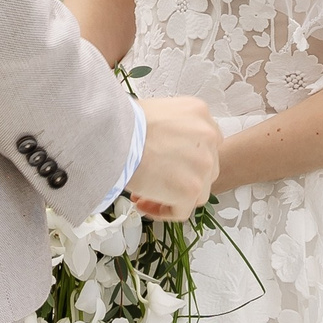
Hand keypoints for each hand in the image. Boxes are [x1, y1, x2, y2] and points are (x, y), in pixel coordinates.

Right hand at [127, 95, 220, 221]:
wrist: (114, 135)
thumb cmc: (124, 123)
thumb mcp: (155, 111)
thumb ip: (171, 128)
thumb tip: (164, 148)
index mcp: (199, 113)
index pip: (203, 143)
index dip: (184, 159)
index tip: (166, 165)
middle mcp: (208, 137)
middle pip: (203, 168)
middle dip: (179, 178)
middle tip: (153, 181)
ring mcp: (204, 164)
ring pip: (197, 191)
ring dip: (173, 197)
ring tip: (145, 196)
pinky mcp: (192, 188)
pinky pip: (182, 210)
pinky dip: (163, 211)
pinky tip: (143, 204)